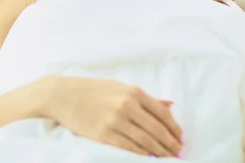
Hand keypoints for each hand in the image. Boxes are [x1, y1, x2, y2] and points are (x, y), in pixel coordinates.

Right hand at [45, 76, 182, 157]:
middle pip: (157, 129)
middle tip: (180, 154)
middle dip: (171, 144)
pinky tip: (150, 159)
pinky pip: (129, 148)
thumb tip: (169, 104)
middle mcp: (127, 105)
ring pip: (145, 141)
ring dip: (160, 152)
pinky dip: (142, 155)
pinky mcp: (104, 134)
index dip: (174, 128)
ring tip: (169, 159)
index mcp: (134, 92)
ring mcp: (115, 120)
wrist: (63, 95)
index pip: (162, 113)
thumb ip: (146, 98)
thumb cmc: (93, 90)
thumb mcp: (120, 87)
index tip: (181, 138)